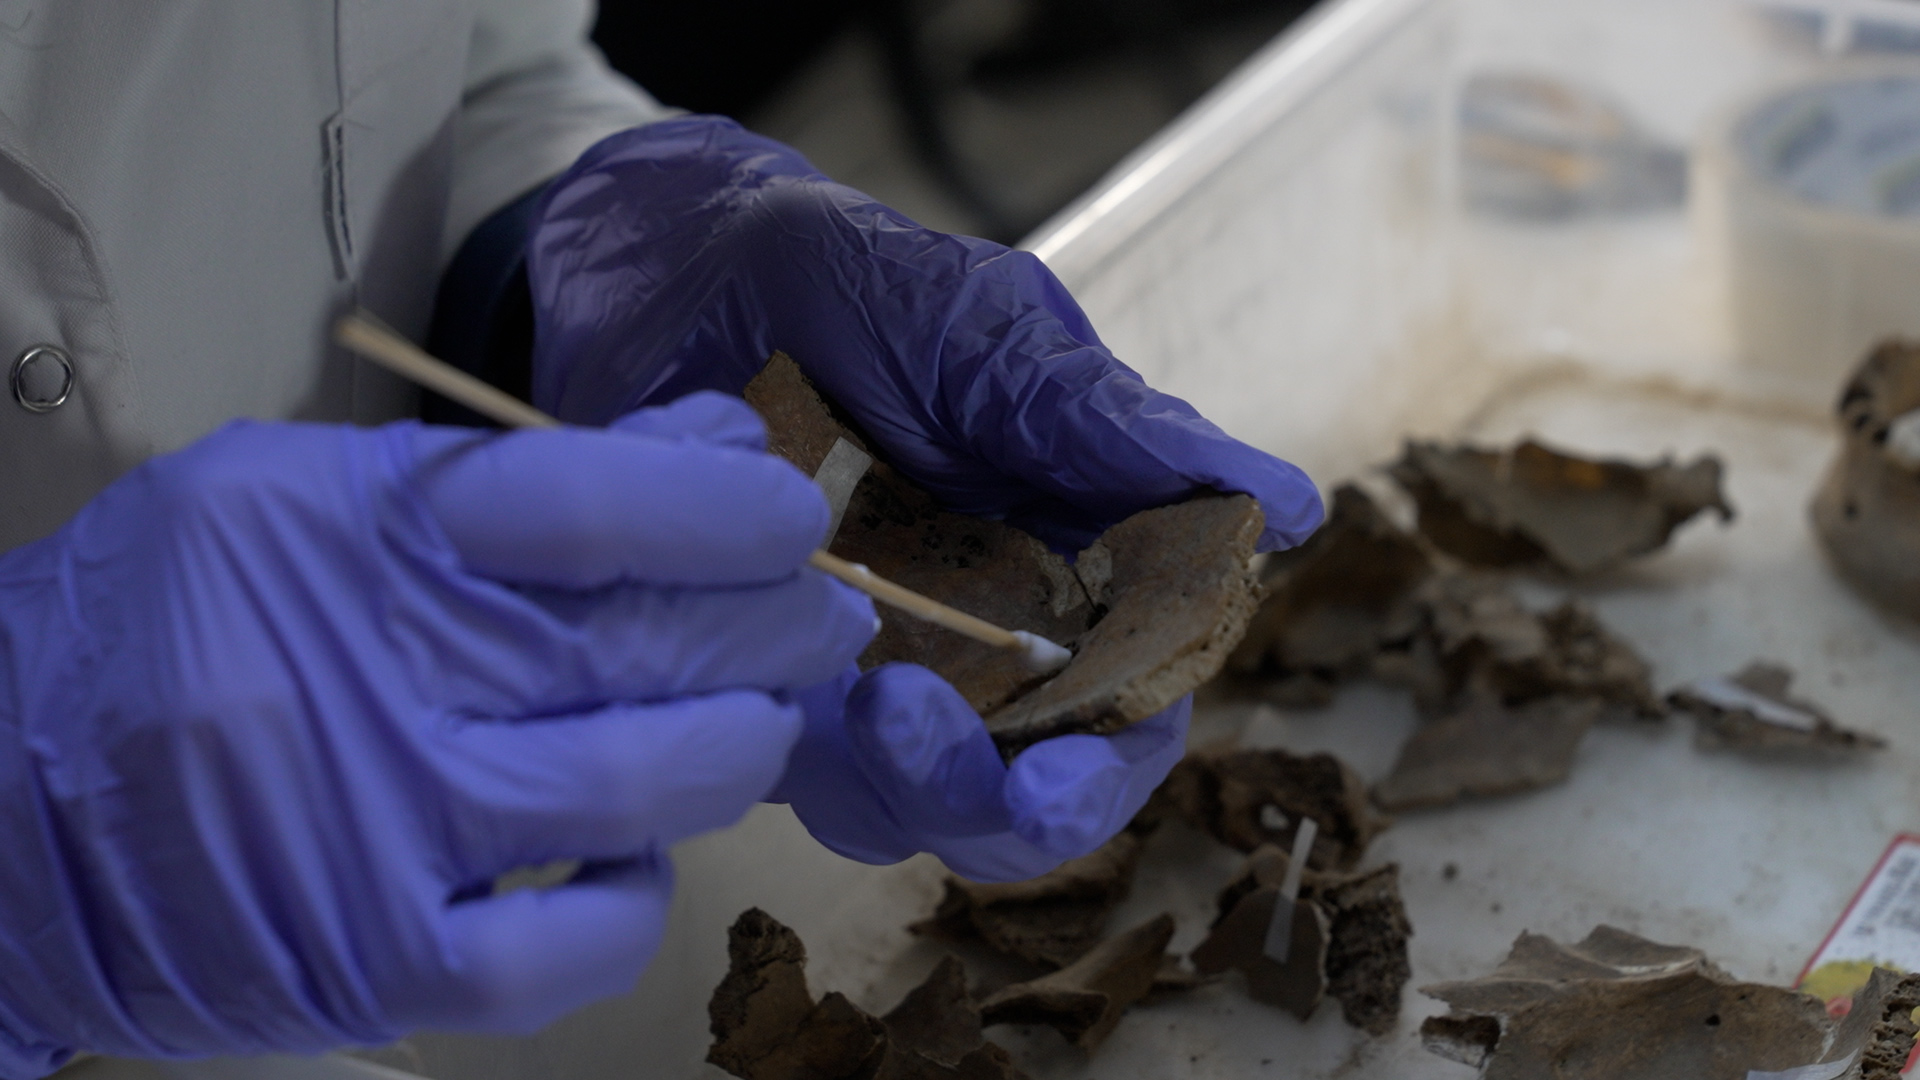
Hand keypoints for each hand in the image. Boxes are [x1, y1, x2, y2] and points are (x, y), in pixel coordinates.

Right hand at [0, 394, 871, 1072]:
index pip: (590, 499)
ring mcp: (374, 829)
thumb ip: (506, 475)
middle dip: (774, 624)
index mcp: (352, 532)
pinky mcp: (375, 961)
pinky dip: (634, 897)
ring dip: (734, 745)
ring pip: (635, 786)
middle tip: (823, 615)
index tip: (782, 509)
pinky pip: (570, 946)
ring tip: (760, 716)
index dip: (723, 504)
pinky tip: (633, 852)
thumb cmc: (162, 631)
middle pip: (643, 643)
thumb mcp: (301, 501)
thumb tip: (709, 451)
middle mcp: (366, 672)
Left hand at [523, 118, 1317, 882]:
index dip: (1111, 758)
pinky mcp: (779, 678)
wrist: (669, 266)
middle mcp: (993, 630)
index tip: (1058, 780)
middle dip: (995, 805)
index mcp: (1078, 553)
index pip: (1135, 695)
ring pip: (915, 804)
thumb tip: (1286, 504)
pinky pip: (804, 775)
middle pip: (1033, 784)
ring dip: (890, 786)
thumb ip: (1117, 428)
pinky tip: (771, 675)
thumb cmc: (851, 283)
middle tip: (920, 741)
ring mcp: (883, 662)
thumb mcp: (992, 334)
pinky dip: (798, 758)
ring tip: (845, 692)